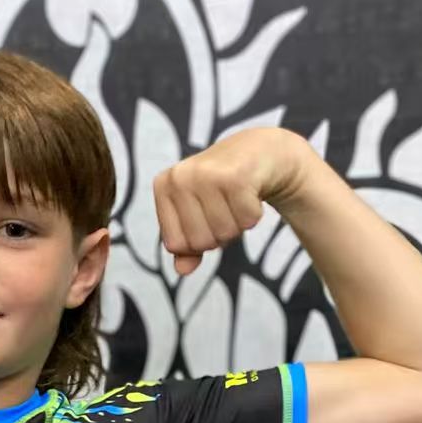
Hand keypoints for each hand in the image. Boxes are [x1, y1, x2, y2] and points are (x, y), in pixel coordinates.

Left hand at [153, 127, 309, 275]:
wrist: (258, 151)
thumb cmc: (221, 188)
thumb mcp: (196, 214)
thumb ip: (186, 246)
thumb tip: (182, 271)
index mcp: (164, 187)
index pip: (175, 245)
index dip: (196, 242)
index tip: (205, 218)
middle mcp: (180, 178)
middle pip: (200, 242)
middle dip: (219, 235)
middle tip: (225, 208)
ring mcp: (206, 175)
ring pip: (225, 233)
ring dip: (238, 225)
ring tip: (237, 200)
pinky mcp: (236, 176)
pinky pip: (246, 221)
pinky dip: (254, 214)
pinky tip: (251, 193)